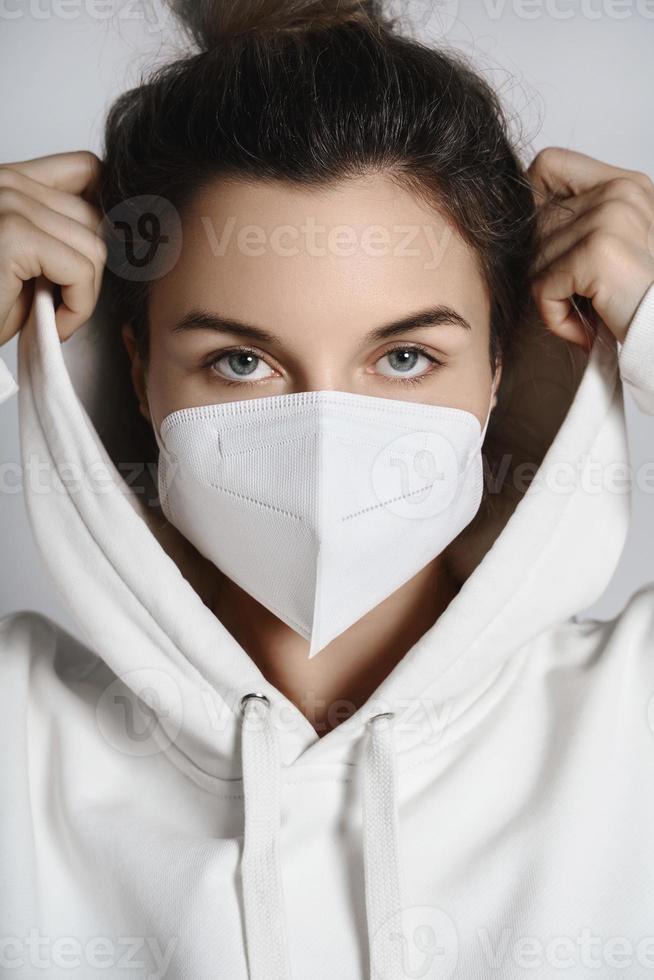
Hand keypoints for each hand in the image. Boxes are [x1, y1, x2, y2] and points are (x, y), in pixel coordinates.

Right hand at [0, 150, 106, 347]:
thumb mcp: (32, 263)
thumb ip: (62, 234)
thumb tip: (123, 232)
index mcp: (11, 180)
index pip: (88, 169)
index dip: (107, 215)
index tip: (96, 261)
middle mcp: (6, 181)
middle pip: (96, 216)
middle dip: (93, 271)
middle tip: (67, 304)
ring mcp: (8, 203)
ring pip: (94, 247)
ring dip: (85, 295)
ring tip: (56, 317)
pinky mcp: (13, 235)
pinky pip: (81, 271)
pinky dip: (78, 308)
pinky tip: (54, 324)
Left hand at [527, 146, 653, 348]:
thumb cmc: (638, 303)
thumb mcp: (612, 248)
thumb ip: (578, 223)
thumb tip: (522, 221)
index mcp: (625, 184)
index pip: (548, 164)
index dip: (533, 205)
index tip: (548, 247)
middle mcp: (618, 192)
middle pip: (534, 223)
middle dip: (546, 269)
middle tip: (579, 295)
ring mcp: (609, 218)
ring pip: (534, 259)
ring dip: (553, 299)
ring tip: (589, 312)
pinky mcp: (597, 252)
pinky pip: (541, 287)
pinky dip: (555, 317)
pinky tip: (585, 328)